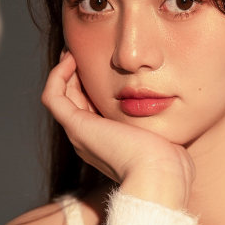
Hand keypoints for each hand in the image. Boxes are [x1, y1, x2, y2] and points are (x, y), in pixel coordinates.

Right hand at [41, 51, 194, 209]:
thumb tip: (171, 111)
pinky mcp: (77, 127)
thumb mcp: (165, 137)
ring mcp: (80, 135)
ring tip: (73, 50)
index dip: (93, 85)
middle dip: (77, 75)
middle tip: (83, 51)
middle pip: (74, 101)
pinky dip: (57, 76)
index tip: (103, 64)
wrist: (160, 174)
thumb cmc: (170, 162)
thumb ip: (162, 124)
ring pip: (61, 97)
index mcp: (108, 144)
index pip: (92, 109)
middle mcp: (89, 141)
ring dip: (64, 71)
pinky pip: (53, 96)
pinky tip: (71, 58)